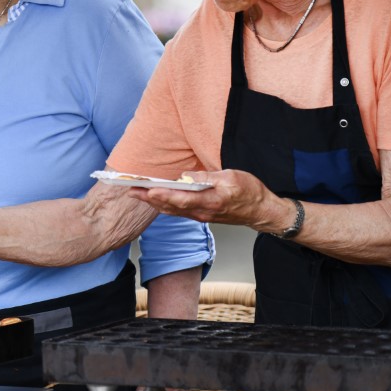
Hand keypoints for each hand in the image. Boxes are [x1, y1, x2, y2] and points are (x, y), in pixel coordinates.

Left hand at [127, 169, 282, 231]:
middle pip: (170, 206)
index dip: (162, 195)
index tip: (147, 190)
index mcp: (210, 201)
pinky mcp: (201, 214)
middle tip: (129, 190)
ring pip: (171, 210)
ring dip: (153, 202)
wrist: (261, 211)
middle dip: (148, 198)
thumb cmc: (249, 192)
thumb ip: (207, 177)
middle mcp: (201, 211)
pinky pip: (178, 211)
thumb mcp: (231, 177)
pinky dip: (163, 205)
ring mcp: (200, 215)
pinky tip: (155, 200)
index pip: (181, 199)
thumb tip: (186, 175)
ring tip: (136, 193)